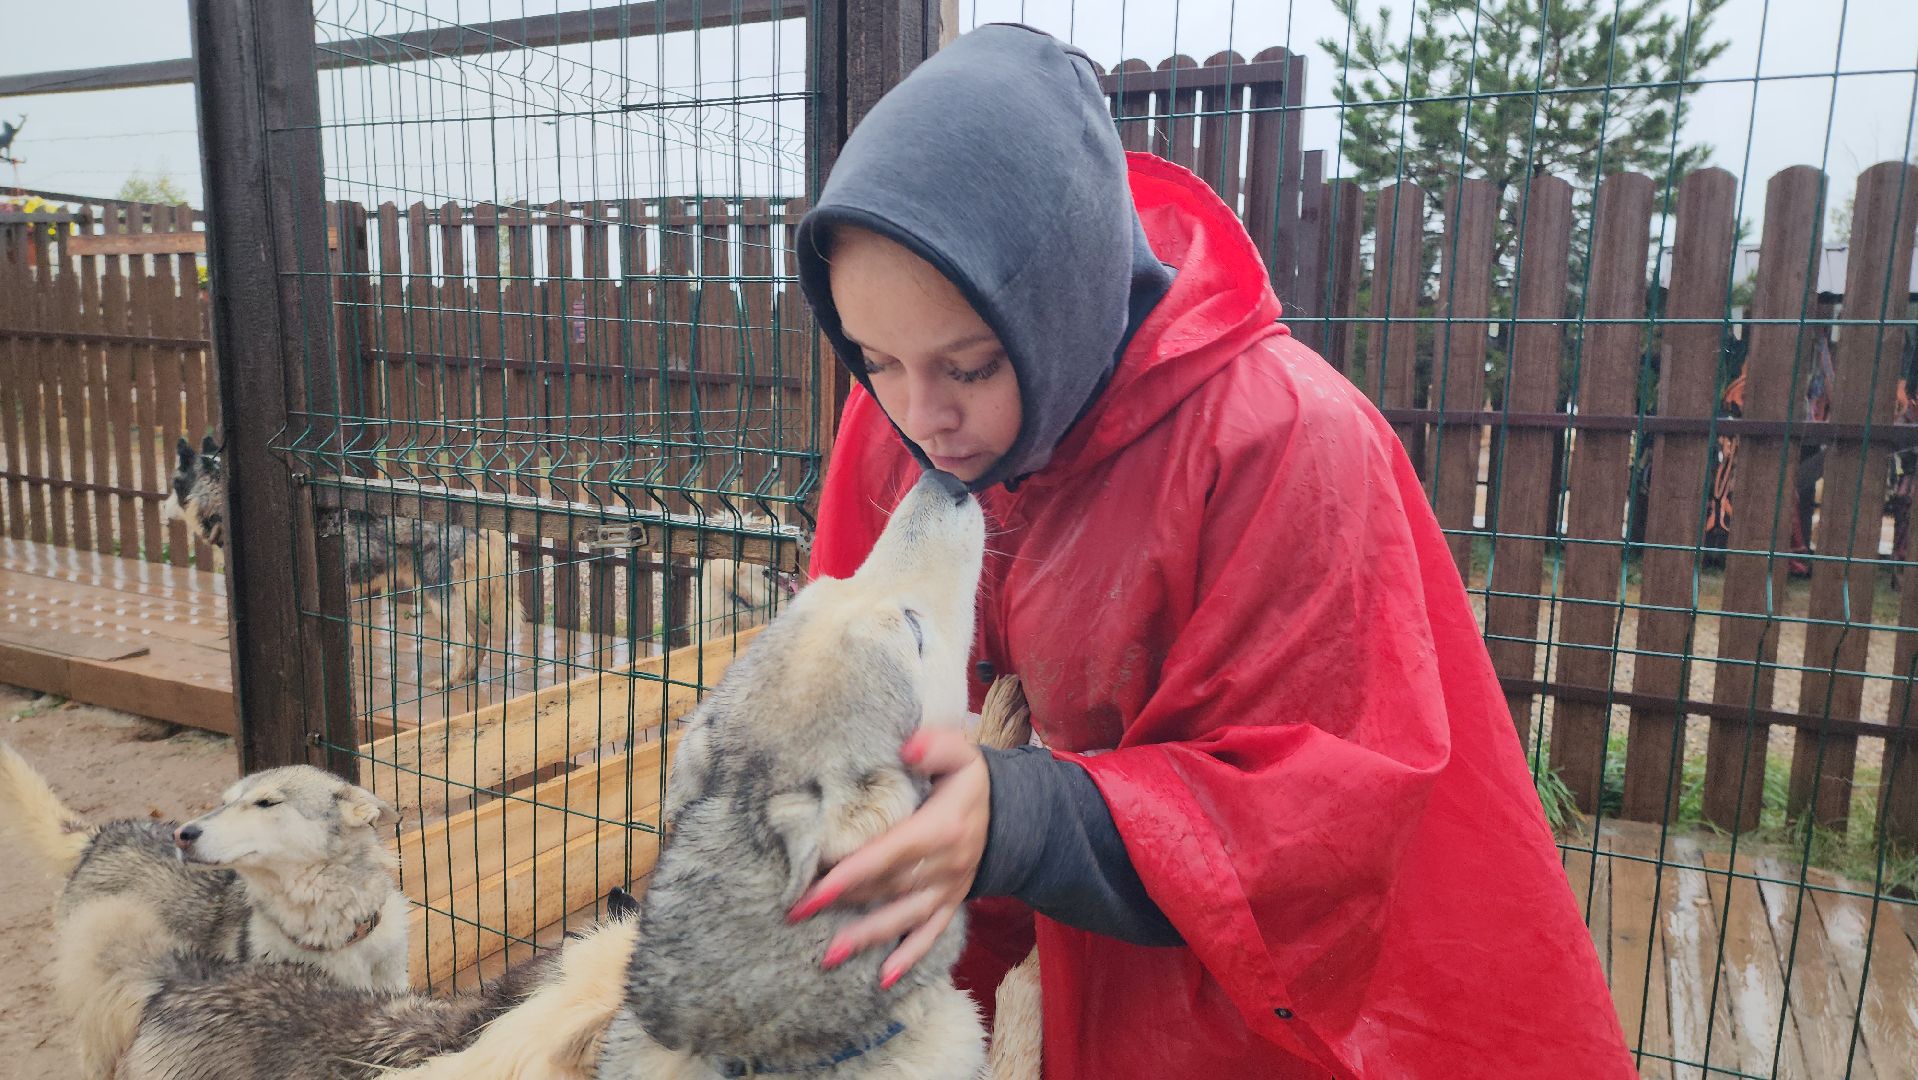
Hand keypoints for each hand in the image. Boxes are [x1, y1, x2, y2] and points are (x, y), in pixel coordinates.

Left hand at [785, 726, 989, 987]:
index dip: (852, 871)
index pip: (890, 853)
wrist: (1014, 816)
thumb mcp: (962, 754)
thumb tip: (908, 746)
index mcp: (941, 828)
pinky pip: (930, 935)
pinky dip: (909, 957)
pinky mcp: (950, 904)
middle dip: (842, 902)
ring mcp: (948, 890)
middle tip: (797, 913)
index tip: (815, 886)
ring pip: (902, 918)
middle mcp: (945, 865)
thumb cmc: (971, 781)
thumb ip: (936, 746)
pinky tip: (883, 979)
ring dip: (866, 938)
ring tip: (828, 956)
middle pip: (887, 888)